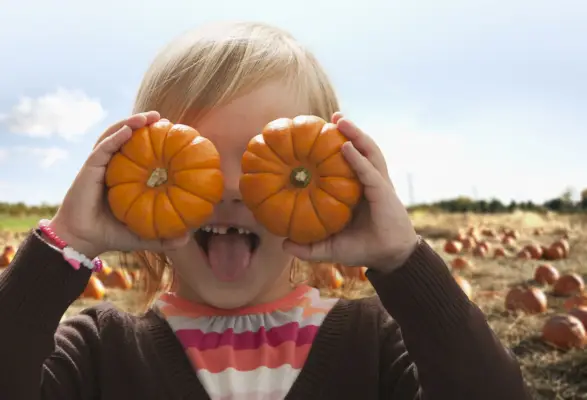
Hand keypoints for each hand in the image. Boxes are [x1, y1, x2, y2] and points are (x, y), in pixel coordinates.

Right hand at [49, 112, 188, 258]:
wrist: (84, 240)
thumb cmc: (112, 235)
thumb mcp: (144, 235)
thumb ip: (164, 237)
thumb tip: (187, 239)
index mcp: (125, 178)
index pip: (139, 153)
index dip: (153, 141)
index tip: (172, 132)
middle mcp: (112, 167)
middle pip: (126, 138)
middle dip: (142, 124)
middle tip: (161, 117)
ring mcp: (100, 166)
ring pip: (114, 136)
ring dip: (130, 123)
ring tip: (148, 116)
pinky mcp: (89, 168)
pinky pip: (103, 148)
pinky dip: (116, 136)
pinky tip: (129, 130)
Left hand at [283, 112, 418, 272]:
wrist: (388, 258)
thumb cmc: (361, 249)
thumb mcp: (330, 247)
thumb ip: (308, 246)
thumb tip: (283, 243)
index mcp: (357, 189)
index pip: (348, 162)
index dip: (336, 147)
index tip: (319, 133)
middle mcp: (369, 182)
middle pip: (361, 149)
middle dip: (349, 131)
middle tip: (334, 116)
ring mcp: (378, 184)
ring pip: (369, 152)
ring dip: (356, 134)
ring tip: (340, 119)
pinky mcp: (383, 192)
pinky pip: (369, 172)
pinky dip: (358, 158)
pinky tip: (346, 147)